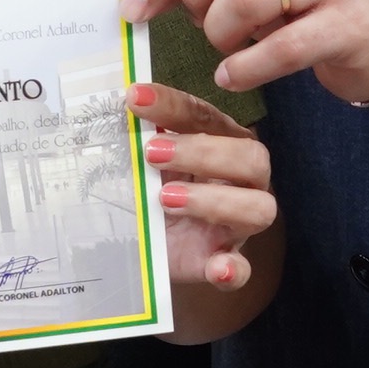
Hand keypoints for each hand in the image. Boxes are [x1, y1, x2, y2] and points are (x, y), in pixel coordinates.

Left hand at [138, 82, 274, 295]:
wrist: (153, 247)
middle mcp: (241, 181)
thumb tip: (109, 108)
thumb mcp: (145, 164)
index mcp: (222, 144)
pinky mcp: (225, 263)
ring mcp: (237, 225)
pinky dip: (232, 268)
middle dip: (203, 152)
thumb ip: (138, 140)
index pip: (207, 117)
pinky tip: (217, 267)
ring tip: (166, 199)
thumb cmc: (154, 191)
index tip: (134, 98)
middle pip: (252, 158)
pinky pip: (242, 268)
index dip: (173, 105)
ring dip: (215, 201)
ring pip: (258, 208)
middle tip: (151, 153)